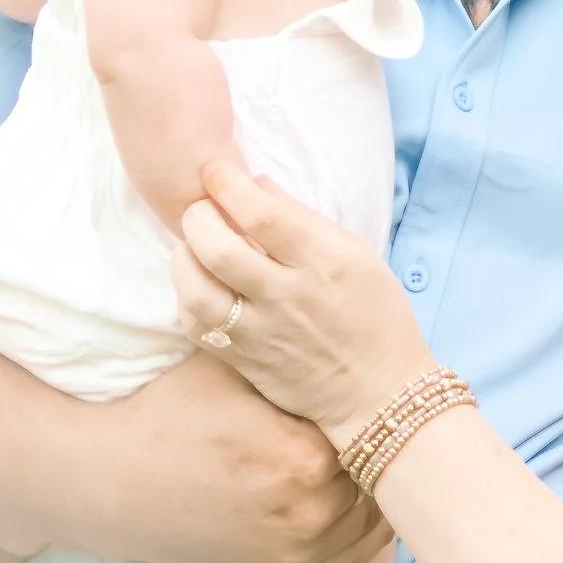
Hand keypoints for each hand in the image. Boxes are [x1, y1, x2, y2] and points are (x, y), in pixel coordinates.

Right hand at [77, 351, 388, 562]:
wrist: (114, 485)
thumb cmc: (169, 416)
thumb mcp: (228, 369)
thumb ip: (286, 356)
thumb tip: (335, 335)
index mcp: (301, 455)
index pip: (364, 425)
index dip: (360, 406)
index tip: (362, 391)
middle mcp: (307, 512)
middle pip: (371, 472)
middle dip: (367, 446)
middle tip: (378, 423)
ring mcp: (298, 554)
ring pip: (369, 519)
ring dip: (370, 490)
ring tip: (374, 459)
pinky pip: (351, 560)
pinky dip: (362, 533)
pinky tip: (361, 504)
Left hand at [174, 155, 435, 446]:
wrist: (379, 392)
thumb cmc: (376, 315)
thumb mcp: (357, 254)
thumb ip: (304, 218)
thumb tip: (257, 184)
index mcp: (324, 264)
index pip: (263, 217)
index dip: (229, 186)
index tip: (215, 170)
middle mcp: (289, 298)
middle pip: (220, 251)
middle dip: (198, 217)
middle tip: (201, 208)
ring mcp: (263, 335)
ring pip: (198, 294)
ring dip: (183, 259)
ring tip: (191, 245)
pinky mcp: (246, 363)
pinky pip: (198, 328)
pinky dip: (187, 299)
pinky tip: (197, 284)